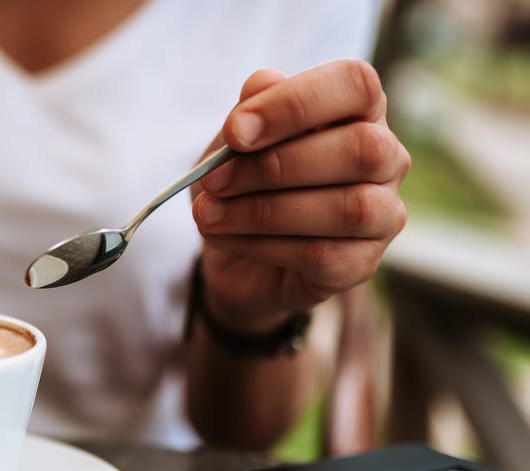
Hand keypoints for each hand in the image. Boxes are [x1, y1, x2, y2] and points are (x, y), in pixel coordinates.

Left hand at [192, 59, 409, 332]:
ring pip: (347, 208)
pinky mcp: (361, 264)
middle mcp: (385, 159)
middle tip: (213, 180)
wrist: (236, 257)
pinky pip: (322, 254)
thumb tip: (264, 81)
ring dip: (263, 211)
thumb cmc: (244, 185)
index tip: (235, 131)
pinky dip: (262, 245)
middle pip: (361, 148)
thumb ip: (250, 112)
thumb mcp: (234, 144)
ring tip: (209, 213)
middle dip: (275, 165)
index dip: (295, 103)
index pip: (354, 84)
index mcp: (359, 111)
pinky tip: (224, 237)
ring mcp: (382, 215)